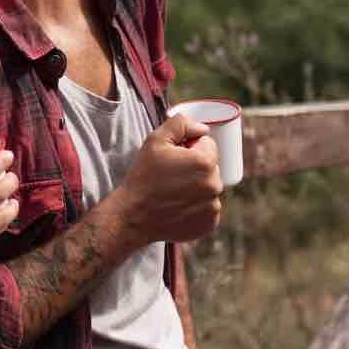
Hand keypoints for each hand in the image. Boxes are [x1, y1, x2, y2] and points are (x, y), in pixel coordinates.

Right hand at [115, 113, 223, 246]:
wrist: (133, 216)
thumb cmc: (143, 177)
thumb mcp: (155, 141)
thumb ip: (181, 124)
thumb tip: (202, 128)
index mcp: (205, 162)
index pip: (207, 144)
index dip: (189, 147)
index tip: (173, 158)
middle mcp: (214, 185)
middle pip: (210, 166)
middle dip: (194, 167)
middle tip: (170, 175)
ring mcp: (213, 207)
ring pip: (208, 187)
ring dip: (196, 186)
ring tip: (172, 192)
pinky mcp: (209, 224)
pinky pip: (207, 207)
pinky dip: (196, 206)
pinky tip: (177, 206)